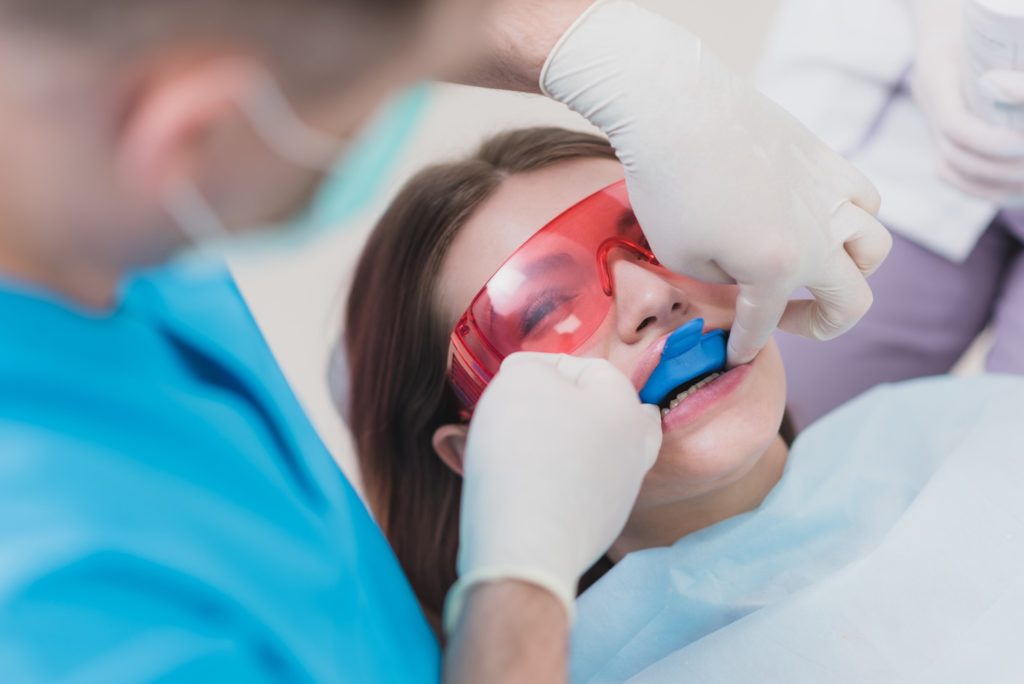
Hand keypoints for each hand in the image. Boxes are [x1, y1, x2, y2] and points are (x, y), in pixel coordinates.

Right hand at [444, 353, 661, 632]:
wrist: (525, 546)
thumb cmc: (525, 452)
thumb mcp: (520, 380)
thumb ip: (530, 367)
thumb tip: (531, 378)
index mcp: (627, 407)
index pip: (587, 367)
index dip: (541, 366)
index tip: (506, 380)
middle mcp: (634, 450)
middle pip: (598, 414)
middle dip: (557, 409)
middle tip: (520, 413)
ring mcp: (618, 495)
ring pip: (583, 454)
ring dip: (548, 446)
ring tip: (503, 450)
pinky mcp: (595, 530)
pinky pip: (569, 491)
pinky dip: (545, 483)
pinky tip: (513, 487)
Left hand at [541, 0, 890, 364]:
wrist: (675, 108)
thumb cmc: (668, 186)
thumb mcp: (680, 257)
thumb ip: (723, 283)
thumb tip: (743, 280)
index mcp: (778, 268)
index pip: (766, 324)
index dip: (745, 345)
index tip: (733, 356)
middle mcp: (819, 235)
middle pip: (853, 300)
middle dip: (823, 324)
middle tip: (788, 320)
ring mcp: (831, 194)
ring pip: (875, 246)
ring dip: (851, 270)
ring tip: (815, 269)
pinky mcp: (826, 159)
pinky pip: (864, 198)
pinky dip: (852, 219)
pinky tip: (819, 219)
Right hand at [908, 0, 1023, 199]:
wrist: (953, 26)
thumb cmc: (985, 23)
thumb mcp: (994, 31)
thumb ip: (1016, 67)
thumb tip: (1004, 86)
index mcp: (937, 74)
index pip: (956, 125)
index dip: (989, 141)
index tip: (1022, 142)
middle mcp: (928, 103)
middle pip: (956, 155)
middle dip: (1001, 168)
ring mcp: (931, 124)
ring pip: (953, 169)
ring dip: (996, 183)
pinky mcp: (941, 138)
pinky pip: (953, 174)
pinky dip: (983, 189)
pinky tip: (1016, 194)